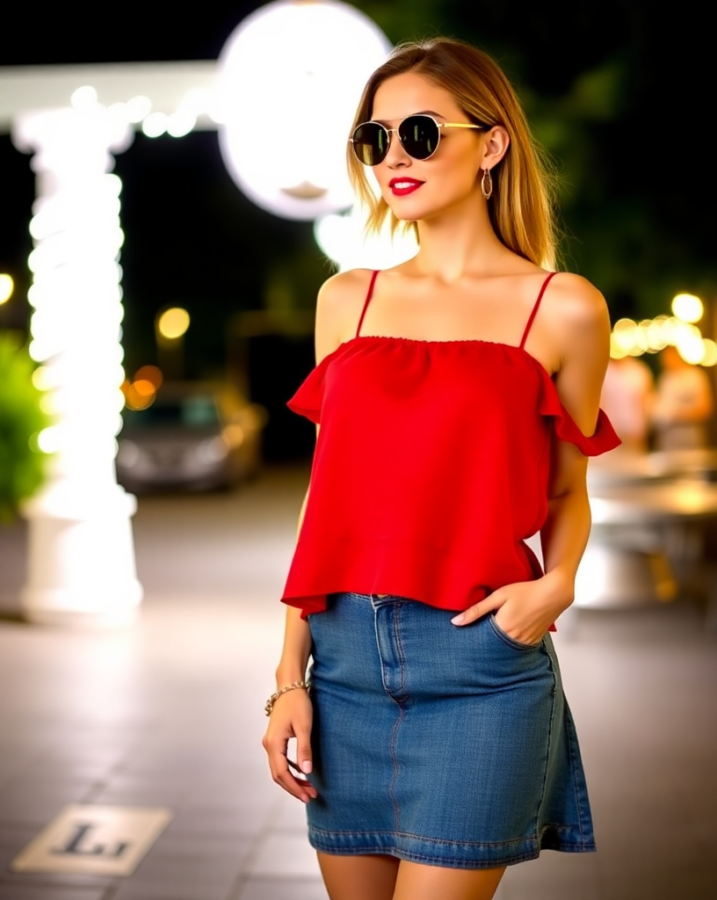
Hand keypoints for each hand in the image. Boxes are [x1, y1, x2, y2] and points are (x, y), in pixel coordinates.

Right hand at [262, 688, 317, 803]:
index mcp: (274, 744)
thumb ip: (304, 749)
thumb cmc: (298, 703)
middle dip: (294, 787)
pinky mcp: (275, 739)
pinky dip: (291, 769)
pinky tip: (302, 772)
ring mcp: (270, 742)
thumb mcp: (304, 726)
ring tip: (309, 787)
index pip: (282, 774)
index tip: (307, 796)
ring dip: (293, 779)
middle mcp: (268, 745)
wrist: (289, 686)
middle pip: (278, 775)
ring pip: (279, 768)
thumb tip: (306, 772)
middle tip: (310, 795)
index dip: (294, 788)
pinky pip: (281, 760)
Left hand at [450, 571, 573, 645]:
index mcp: (502, 628)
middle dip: (485, 640)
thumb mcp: (498, 596)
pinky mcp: (534, 641)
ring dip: (498, 642)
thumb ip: (477, 610)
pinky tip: (510, 631)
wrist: (554, 593)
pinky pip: (517, 646)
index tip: (468, 633)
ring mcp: (525, 642)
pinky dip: (511, 641)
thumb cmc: (525, 591)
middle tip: (480, 632)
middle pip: (492, 645)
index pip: (480, 639)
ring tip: (495, 631)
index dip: (473, 635)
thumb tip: (455, 622)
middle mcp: (514, 639)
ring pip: (505, 647)